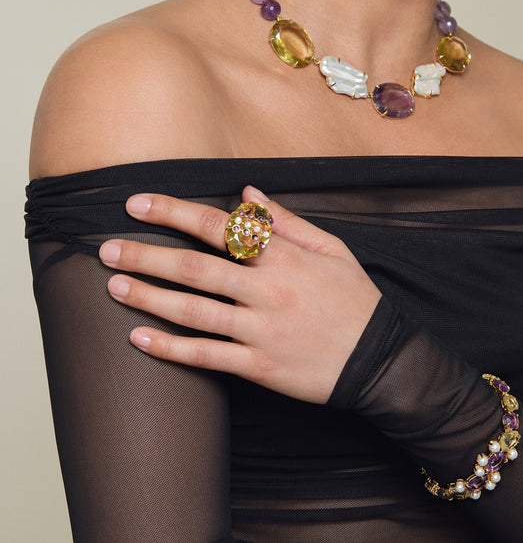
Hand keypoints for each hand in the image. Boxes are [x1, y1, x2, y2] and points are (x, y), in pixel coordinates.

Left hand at [98, 187, 381, 403]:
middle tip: (107, 249)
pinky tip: (140, 338)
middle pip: (195, 267)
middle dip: (146, 255)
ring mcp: (260, 330)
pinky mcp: (258, 366)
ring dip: (148, 297)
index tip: (137, 204)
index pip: (219, 226)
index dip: (174, 212)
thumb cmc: (355, 298)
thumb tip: (247, 192)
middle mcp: (268, 289)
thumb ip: (286, 220)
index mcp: (284, 256)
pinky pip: (205, 356)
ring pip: (193, 310)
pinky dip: (170, 348)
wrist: (378, 359)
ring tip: (114, 287)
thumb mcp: (331, 248)